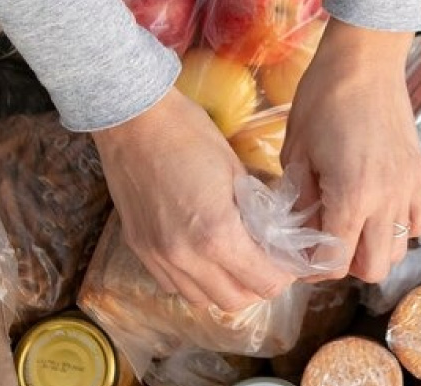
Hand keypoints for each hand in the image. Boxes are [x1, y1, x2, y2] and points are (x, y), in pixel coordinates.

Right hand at [92, 89, 295, 310]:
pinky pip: (173, 285)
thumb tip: (274, 236)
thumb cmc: (189, 134)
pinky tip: (202, 256)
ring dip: (225, 287)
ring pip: (202, 300)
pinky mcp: (139, 249)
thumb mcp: (237, 171)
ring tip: (234, 261)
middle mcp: (185, 257)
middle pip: (236, 301)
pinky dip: (194, 280)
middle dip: (258, 285)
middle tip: (266, 262)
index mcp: (217, 235)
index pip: (264, 282)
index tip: (287, 259)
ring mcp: (158, 257)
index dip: (283, 274)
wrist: (133, 120)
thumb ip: (257, 212)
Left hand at [281, 19, 420, 282]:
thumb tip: (299, 231)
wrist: (365, 61)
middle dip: (346, 265)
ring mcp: (408, 188)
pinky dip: (401, 228)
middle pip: (374, 269)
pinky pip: (420, 222)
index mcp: (350, 195)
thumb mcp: (297, 152)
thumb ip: (300, 199)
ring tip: (352, 228)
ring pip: (400, 250)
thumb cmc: (322, 99)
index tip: (301, 257)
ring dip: (374, 249)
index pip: (335, 262)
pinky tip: (379, 211)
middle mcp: (386, 199)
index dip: (314, 267)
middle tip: (326, 244)